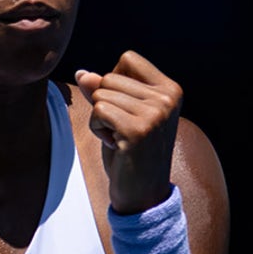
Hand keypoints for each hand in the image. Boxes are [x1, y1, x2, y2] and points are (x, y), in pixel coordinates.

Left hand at [75, 51, 182, 214]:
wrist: (144, 194)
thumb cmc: (131, 152)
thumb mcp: (120, 115)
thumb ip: (104, 91)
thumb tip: (82, 73)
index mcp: (170, 89)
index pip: (127, 59)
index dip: (114, 82)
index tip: (126, 110)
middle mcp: (167, 98)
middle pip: (109, 77)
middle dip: (104, 104)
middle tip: (122, 130)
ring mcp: (155, 113)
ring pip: (100, 95)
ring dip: (100, 119)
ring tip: (119, 138)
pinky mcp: (138, 130)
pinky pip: (98, 111)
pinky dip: (97, 129)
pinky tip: (115, 145)